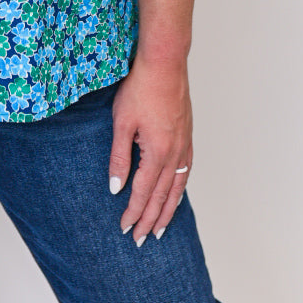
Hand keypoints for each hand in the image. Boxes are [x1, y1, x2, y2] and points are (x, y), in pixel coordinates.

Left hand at [108, 54, 192, 243]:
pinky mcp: (187, 135)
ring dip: (168, 210)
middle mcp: (175, 154)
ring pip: (177, 187)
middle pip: (162, 196)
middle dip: (150, 219)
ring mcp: (184, 144)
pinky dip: (180, 189)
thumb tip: (115, 187)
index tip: (124, 228)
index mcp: (157, 153)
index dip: (133, 212)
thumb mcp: (122, 122)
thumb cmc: (141, 88)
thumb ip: (119, 157)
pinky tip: (176, 192)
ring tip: (160, 228)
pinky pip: (186, 171)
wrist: (165, 63)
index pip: (143, 192)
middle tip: (140, 239)